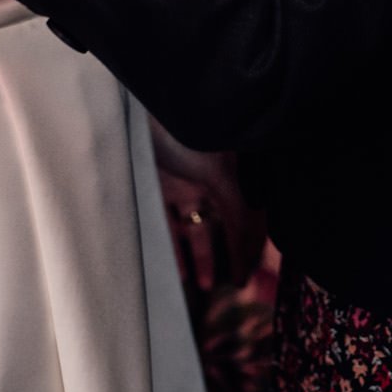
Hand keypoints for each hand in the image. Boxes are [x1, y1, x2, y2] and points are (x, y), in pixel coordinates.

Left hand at [152, 123, 263, 295]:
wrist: (134, 105)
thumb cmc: (179, 128)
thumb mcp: (218, 170)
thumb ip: (241, 208)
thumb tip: (257, 244)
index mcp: (234, 167)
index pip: (252, 213)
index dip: (255, 244)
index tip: (252, 273)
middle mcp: (213, 174)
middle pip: (230, 222)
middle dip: (236, 253)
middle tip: (239, 284)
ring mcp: (185, 181)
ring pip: (200, 227)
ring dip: (206, 256)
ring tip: (210, 286)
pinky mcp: (157, 186)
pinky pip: (171, 225)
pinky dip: (177, 250)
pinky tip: (181, 274)